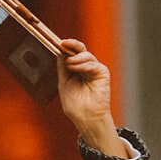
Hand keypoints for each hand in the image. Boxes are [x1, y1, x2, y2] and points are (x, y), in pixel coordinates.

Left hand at [57, 39, 127, 158]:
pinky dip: (83, 64)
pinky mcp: (102, 73)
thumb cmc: (75, 104)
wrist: (85, 116)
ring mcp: (94, 69)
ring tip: (70, 64)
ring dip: (76, 57)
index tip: (59, 43)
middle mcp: (85, 67)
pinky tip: (76, 67)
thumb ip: (62, 67)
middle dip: (72, 45)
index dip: (66, 47)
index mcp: (76, 69)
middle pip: (80, 50)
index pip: (71, 53)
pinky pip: (92, 64)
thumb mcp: (63, 82)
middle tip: (64, 43)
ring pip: (86, 55)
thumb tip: (60, 52)